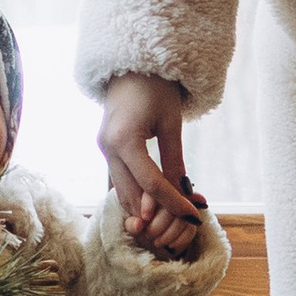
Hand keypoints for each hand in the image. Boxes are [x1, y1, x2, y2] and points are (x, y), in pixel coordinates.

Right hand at [100, 73, 204, 255]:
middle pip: (131, 194)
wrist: (131, 66)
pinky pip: (119, 179)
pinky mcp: (105, 148)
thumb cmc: (156, 89)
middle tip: (179, 228)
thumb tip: (184, 192)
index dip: (173, 202)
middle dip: (155, 213)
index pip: (151, 183)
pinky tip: (150, 207)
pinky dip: (134, 194)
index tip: (193, 215)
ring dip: (142, 208)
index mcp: (124, 140)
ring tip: (167, 223)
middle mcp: (107, 147)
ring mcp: (102, 148)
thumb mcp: (170, 124)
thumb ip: (174, 160)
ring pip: (121, 190)